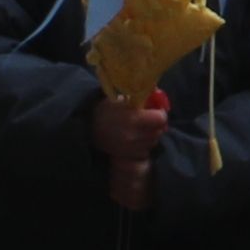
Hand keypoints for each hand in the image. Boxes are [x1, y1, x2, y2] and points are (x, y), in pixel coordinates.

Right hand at [91, 87, 166, 210]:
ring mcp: (131, 147)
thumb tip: (157, 93)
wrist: (88, 128)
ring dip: (152, 134)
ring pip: (153, 141)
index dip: (160, 113)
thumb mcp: (122, 98)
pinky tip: (136, 137)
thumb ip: (140, 98)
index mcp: (132, 118)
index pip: (160, 119)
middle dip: (157, 124)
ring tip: (142, 127)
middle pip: (158, 131)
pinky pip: (145, 150)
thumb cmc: (106, 109)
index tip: (155, 109)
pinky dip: (144, 144)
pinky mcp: (128, 155)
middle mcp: (133, 135)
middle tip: (150, 118)